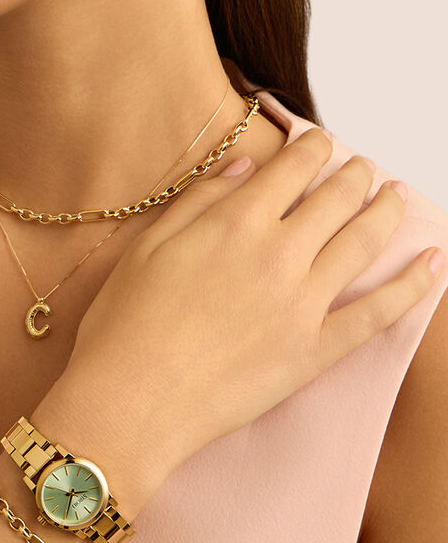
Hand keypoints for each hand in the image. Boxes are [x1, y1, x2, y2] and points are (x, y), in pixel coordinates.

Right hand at [59, 128, 442, 495]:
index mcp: (235, 224)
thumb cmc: (125, 325)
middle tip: (362, 169)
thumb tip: (241, 166)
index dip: (313, 146)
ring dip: (386, 211)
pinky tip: (433, 262)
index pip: (292, 167)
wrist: (131, 401)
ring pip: (364, 242)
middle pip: (337, 198)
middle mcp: (279, 255)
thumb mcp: (147, 248)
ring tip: (396, 196)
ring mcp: (303, 304)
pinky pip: (378, 313)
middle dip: (355, 174)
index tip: (319, 141)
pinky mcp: (315, 351)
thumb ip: (198, 202)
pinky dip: (414, 286)